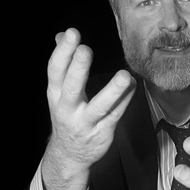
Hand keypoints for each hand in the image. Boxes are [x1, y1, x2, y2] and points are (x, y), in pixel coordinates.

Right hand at [42, 28, 135, 189]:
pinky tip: (134, 85)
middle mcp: (68, 110)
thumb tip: (61, 35)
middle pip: (71, 88)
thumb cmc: (67, 115)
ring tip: (125, 76)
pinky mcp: (103, 133)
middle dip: (77, 69)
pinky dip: (126, 100)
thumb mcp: (58, 92)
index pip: (55, 71)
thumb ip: (63, 63)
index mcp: (55, 95)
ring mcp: (85, 123)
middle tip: (85, 49)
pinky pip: (116, 115)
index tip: (71, 34)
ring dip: (112, 91)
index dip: (62, 52)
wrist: (69, 155)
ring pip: (99, 107)